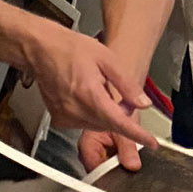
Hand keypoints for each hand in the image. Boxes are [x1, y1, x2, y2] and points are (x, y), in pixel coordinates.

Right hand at [18, 22, 154, 166]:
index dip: (137, 135)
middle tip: (117, 93)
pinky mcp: (59, 120)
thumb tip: (142, 103)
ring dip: (105, 115)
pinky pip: (83, 124)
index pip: (119, 123)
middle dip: (120, 115)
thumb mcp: (107, 59)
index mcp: (89, 94)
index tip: (150, 142)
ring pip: (97, 127)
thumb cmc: (70, 49)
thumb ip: (127, 85)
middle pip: (109, 125)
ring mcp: (65, 117)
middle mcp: (75, 110)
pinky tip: (86, 96)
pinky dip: (91, 115)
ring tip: (97, 89)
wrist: (42, 49)